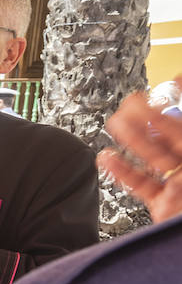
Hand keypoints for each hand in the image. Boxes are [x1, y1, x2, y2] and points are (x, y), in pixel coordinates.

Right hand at [102, 83, 181, 222]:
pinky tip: (108, 158)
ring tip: (114, 123)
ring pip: (153, 157)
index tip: (173, 78)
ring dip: (131, 138)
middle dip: (149, 115)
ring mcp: (180, 186)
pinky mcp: (164, 205)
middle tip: (132, 100)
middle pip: (170, 134)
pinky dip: (122, 172)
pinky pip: (141, 185)